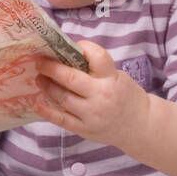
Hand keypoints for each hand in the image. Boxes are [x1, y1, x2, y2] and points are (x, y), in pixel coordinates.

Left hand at [34, 40, 149, 150]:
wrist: (140, 125)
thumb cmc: (126, 96)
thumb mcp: (117, 76)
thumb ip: (96, 69)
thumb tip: (67, 57)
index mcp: (112, 78)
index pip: (95, 56)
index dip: (81, 47)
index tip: (67, 46)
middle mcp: (101, 96)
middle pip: (70, 78)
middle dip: (51, 67)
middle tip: (40, 62)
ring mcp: (91, 115)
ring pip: (62, 98)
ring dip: (47, 86)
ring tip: (39, 78)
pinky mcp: (84, 129)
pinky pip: (61, 120)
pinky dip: (46, 111)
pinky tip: (36, 103)